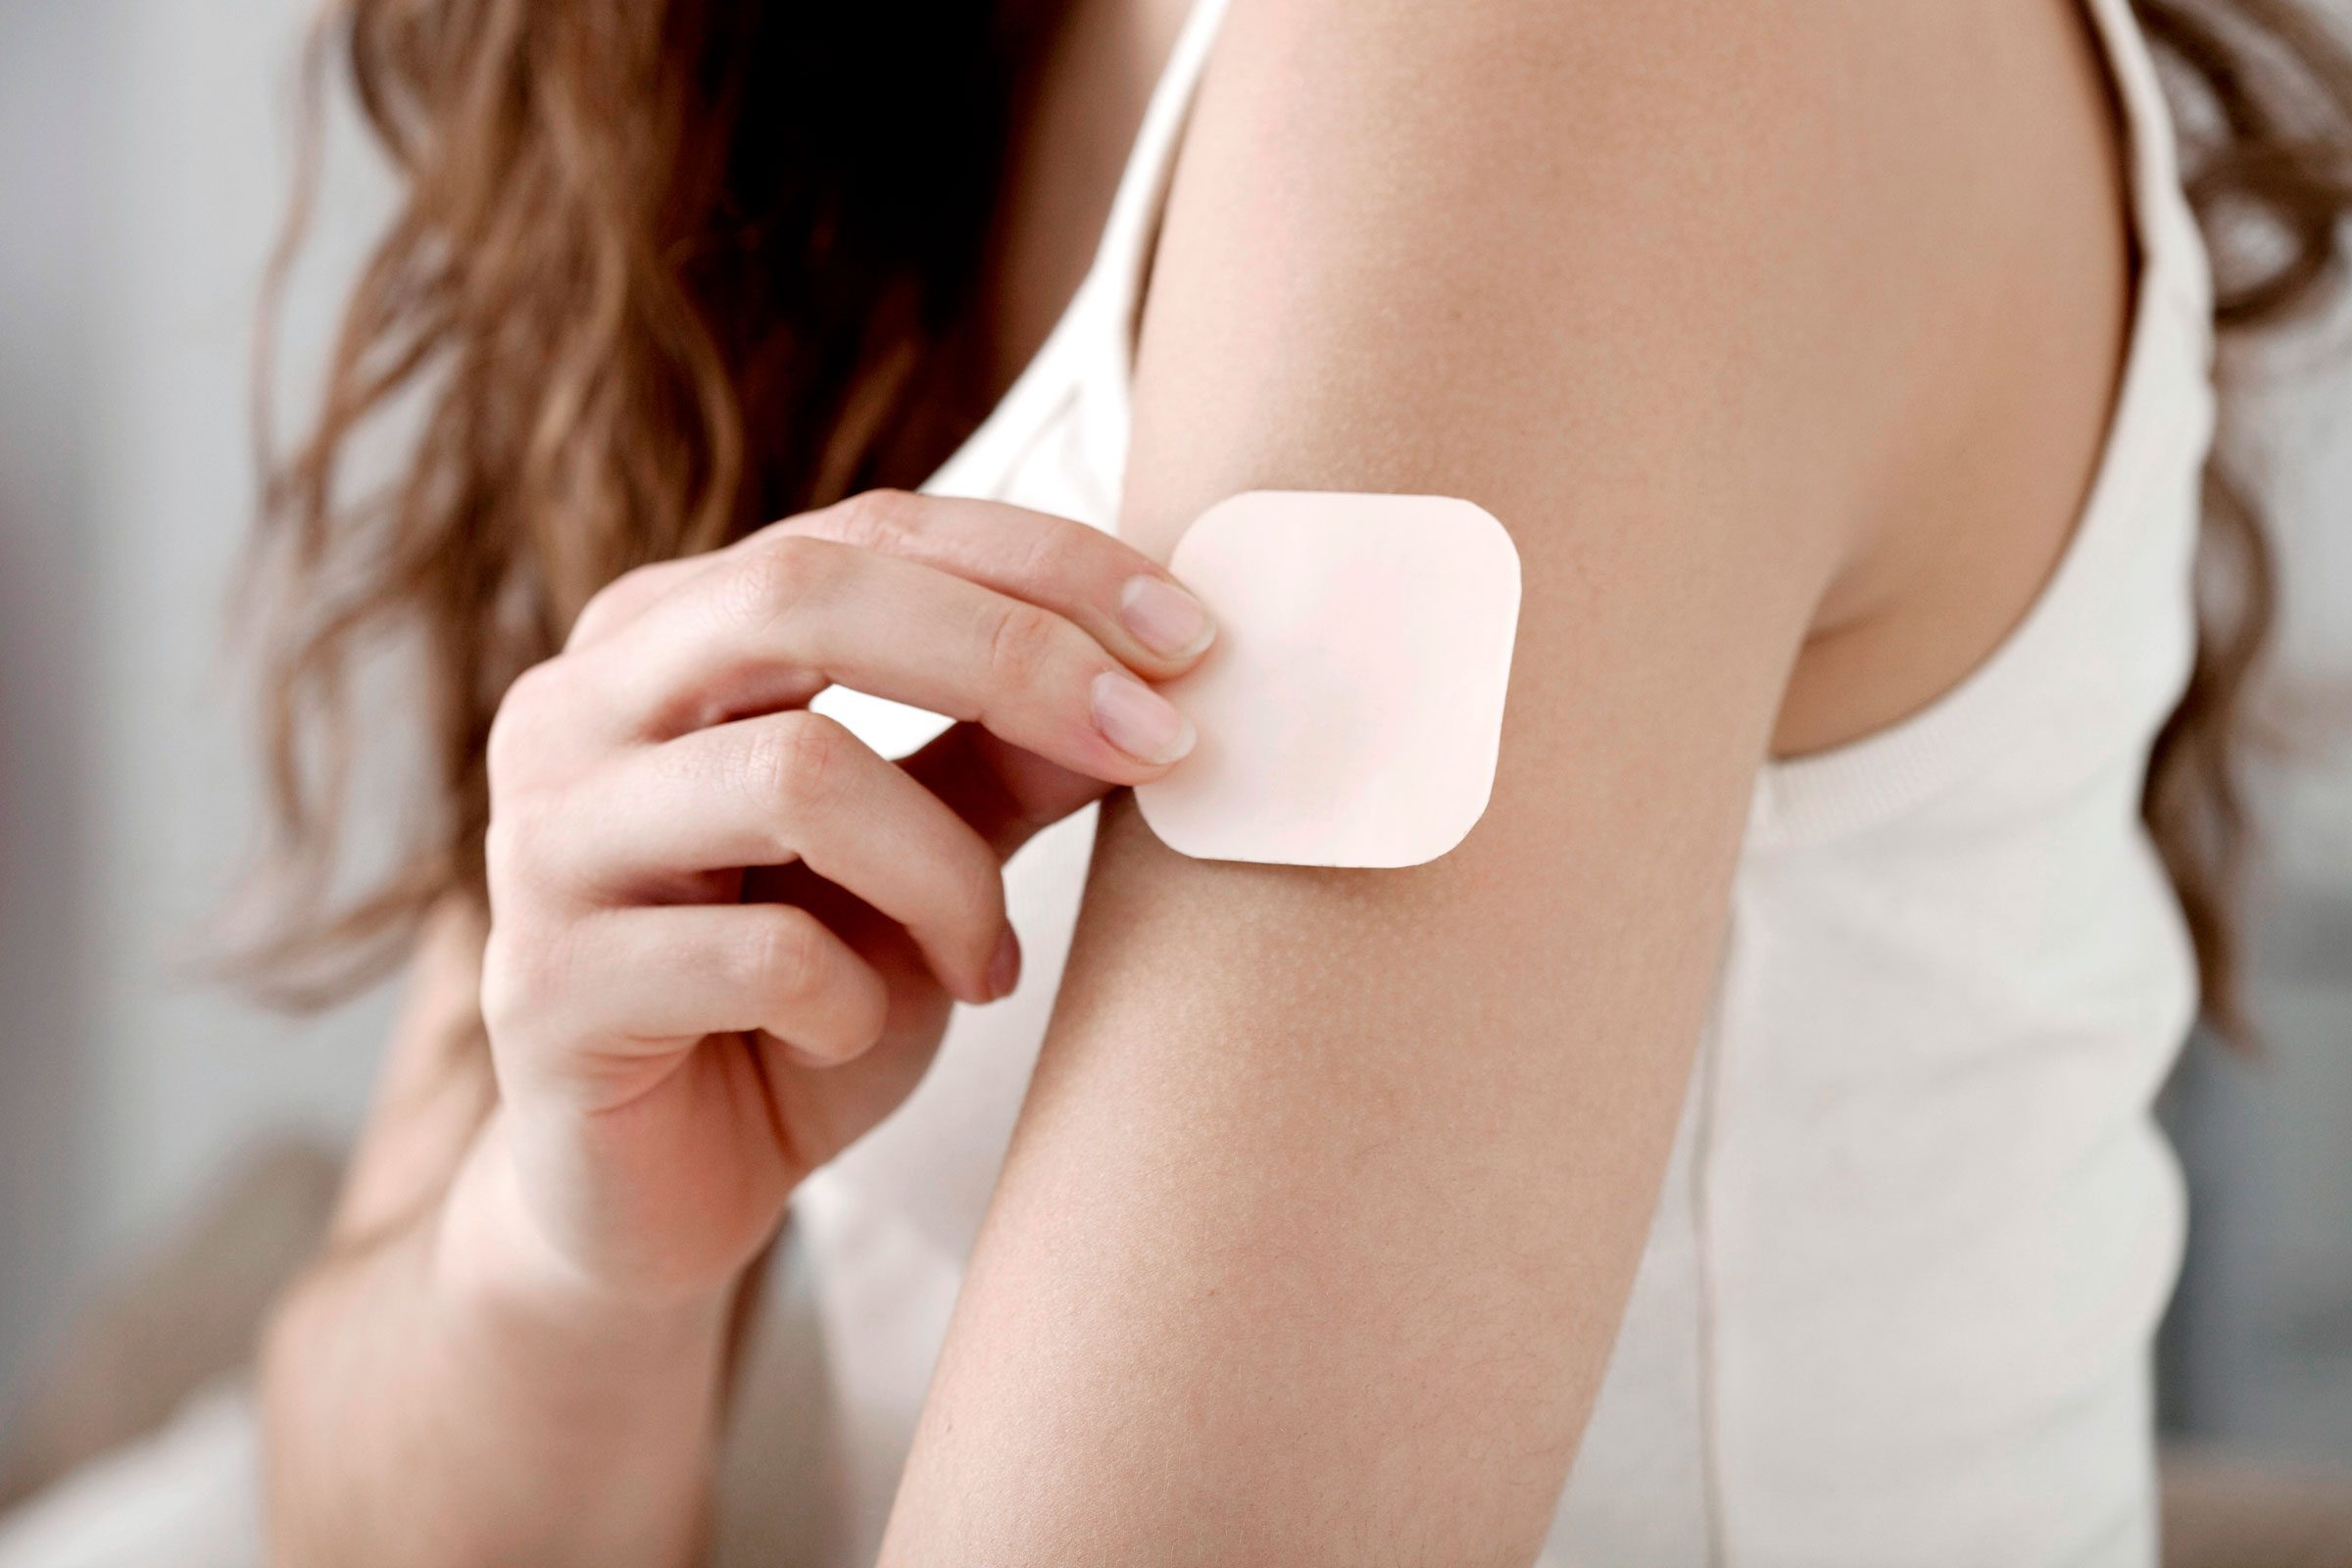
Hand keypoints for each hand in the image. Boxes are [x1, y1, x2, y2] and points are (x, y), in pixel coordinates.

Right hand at [451, 490, 1214, 1315]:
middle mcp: (578, 706)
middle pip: (801, 596)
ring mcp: (540, 841)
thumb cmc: (798, 996)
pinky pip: (757, 956)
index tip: (1191, 638)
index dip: (1043, 567)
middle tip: (1153, 743)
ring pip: (792, 774)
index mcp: (668, 633)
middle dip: (1012, 658)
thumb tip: (1151, 665)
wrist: (661, 1191)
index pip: (868, 530)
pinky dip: (855, 1001)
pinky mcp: (544, 988)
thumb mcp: (925, 858)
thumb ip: (1006, 754)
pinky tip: (850, 1034)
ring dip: (945, 875)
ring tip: (985, 961)